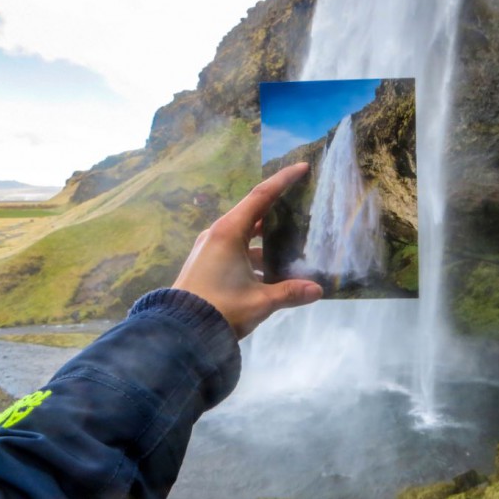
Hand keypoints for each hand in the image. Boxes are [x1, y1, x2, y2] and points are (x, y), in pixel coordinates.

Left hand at [172, 162, 322, 337]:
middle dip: (278, 209)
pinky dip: (254, 253)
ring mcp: (209, 247)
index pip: (261, 197)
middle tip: (302, 204)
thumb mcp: (260, 301)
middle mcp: (217, 234)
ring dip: (267, 238)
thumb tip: (318, 290)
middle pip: (253, 213)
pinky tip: (272, 270)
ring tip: (293, 244)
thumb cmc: (221, 308)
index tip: (302, 167)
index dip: (283, 180)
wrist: (180, 330)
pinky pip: (235, 248)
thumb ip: (290, 293)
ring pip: (244, 234)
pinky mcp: (206, 262)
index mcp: (229, 232)